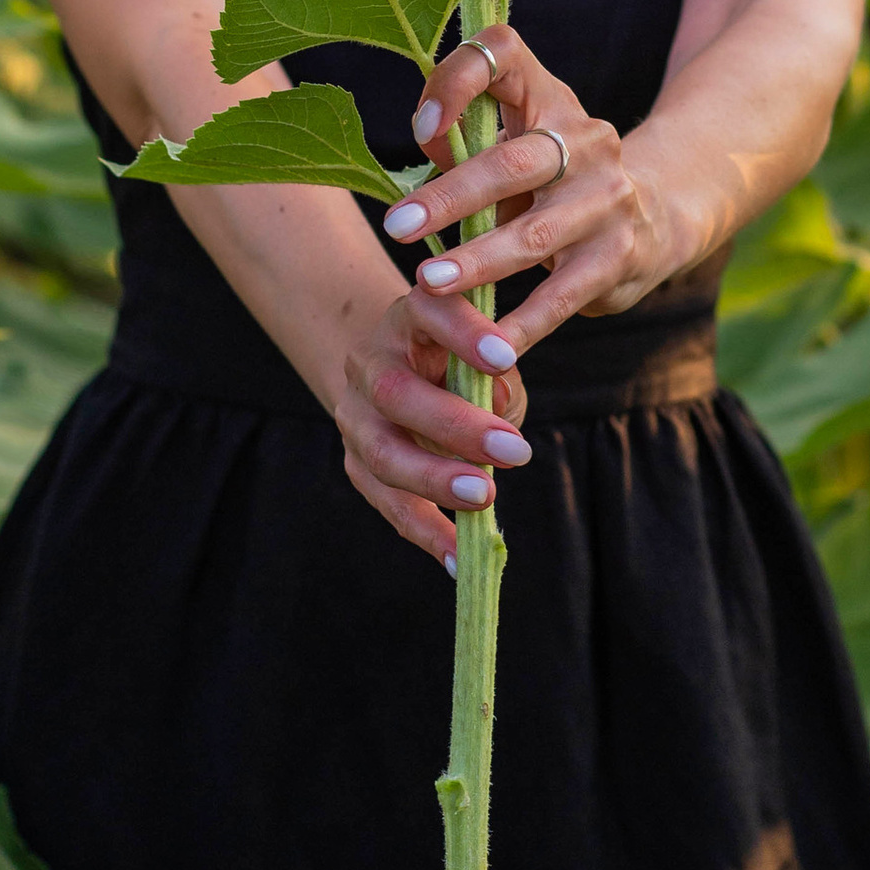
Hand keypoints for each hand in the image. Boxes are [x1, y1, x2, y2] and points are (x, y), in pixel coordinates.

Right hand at [336, 287, 530, 568]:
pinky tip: (457, 558)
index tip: (506, 357)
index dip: (464, 332)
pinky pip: (387, 502)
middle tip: (515, 452)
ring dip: (435, 480)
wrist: (397, 372)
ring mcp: (355, 415)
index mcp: (408, 318)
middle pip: (396, 392)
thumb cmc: (461, 362)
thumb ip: (498, 378)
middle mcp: (370, 362)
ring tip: (485, 499)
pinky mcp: (355, 462)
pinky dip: (425, 532)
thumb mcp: (486, 357)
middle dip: (456, 425)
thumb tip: (496, 407)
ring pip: (382, 453)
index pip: (429, 312)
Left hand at [379, 23, 660, 353]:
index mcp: (547, 97)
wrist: (655, 217)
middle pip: (513, 161)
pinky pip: (563, 294)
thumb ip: (464, 145)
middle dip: (451, 196)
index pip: (503, 54)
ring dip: (479, 261)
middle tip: (397, 226)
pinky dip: (524, 323)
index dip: (458, 81)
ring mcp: (608, 198)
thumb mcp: (513, 149)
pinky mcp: (620, 254)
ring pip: (536, 234)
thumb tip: (427, 143)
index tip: (421, 128)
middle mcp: (584, 140)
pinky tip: (489, 345)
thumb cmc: (550, 181)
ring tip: (428, 282)